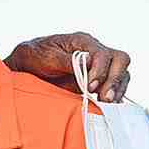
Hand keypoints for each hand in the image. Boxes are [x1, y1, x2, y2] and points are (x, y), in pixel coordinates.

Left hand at [5, 32, 129, 101]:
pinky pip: (115, 86)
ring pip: (122, 74)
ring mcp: (98, 66)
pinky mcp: (97, 80)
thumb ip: (68, 60)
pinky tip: (107, 106)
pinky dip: (114, 95)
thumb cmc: (35, 56)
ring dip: (117, 90)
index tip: (90, 87)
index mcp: (83, 41)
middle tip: (105, 98)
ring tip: (106, 104)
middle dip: (115, 80)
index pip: (103, 54)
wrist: (27, 65)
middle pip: (120, 60)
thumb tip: (89, 62)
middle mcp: (95, 52)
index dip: (100, 71)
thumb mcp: (47, 57)